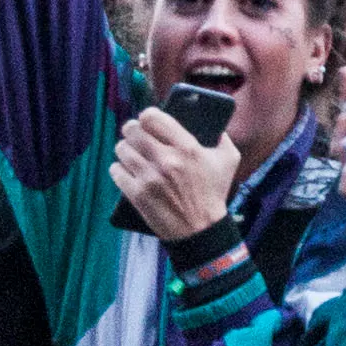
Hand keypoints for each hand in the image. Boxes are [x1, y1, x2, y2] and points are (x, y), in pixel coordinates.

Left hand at [110, 104, 244, 244]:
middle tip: (135, 134)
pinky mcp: (136, 193)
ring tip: (131, 152)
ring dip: (125, 148)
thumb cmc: (213, 194)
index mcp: (187, 147)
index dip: (147, 115)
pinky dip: (119, 168)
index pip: (153, 118)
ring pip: (122, 149)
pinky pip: (116, 171)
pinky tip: (126, 169)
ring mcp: (149, 177)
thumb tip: (215, 126)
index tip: (148, 119)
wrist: (199, 229)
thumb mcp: (229, 161)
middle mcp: (166, 159)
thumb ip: (223, 139)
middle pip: (132, 131)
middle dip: (132, 130)